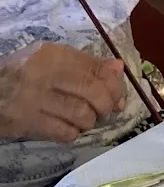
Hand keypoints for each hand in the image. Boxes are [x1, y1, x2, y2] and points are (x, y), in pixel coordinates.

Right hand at [0, 44, 124, 143]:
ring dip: (88, 122)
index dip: (114, 86)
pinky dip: (72, 133)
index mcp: (52, 53)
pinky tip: (66, 128)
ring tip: (81, 120)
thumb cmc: (21, 78)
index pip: (96, 67)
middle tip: (102, 112)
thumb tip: (119, 67)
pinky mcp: (26, 121)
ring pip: (82, 114)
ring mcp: (34, 97)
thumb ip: (85, 64)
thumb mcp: (49, 62)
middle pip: (94, 91)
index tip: (117, 97)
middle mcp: (43, 72)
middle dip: (106, 106)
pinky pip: (65, 132)